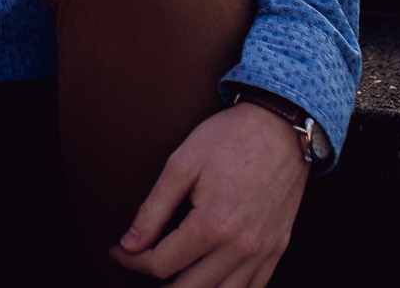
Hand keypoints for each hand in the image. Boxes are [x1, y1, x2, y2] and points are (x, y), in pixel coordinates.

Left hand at [107, 102, 310, 286]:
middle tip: (138, 268)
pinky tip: (208, 282)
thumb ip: (153, 209)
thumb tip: (129, 244)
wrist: (281, 127)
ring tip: (169, 281)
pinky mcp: (278, 249)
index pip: (162, 264)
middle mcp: (241, 248)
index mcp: (213, 226)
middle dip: (157, 287)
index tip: (118, 251)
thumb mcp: (181, 164)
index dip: (133, 261)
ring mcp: (264, 252)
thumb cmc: (229, 138)